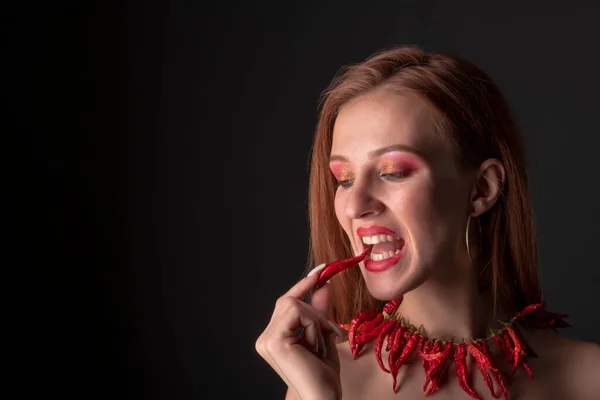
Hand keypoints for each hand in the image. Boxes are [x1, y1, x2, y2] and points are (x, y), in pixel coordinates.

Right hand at [255, 264, 342, 399]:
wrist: (323, 399)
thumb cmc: (323, 375)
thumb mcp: (324, 335)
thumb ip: (320, 310)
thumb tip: (323, 283)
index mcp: (273, 337)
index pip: (286, 302)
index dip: (303, 285)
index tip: (321, 270)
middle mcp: (264, 338)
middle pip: (290, 300)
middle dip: (316, 312)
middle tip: (332, 331)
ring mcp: (266, 340)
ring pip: (295, 304)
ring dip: (317, 321)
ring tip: (321, 345)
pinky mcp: (274, 341)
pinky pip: (297, 312)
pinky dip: (314, 326)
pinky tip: (315, 347)